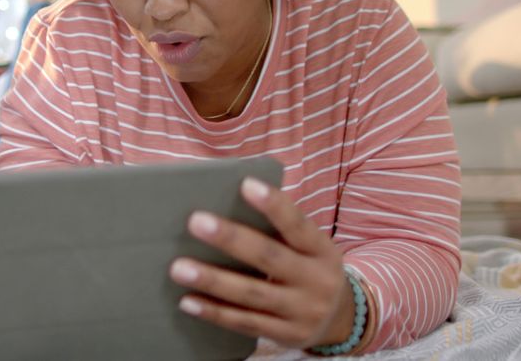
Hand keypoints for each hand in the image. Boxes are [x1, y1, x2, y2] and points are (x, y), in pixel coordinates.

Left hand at [168, 177, 356, 349]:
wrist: (342, 319)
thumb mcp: (310, 248)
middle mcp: (315, 280)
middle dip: (231, 239)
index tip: (246, 185)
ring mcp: (301, 311)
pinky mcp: (285, 335)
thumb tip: (228, 200)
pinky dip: (214, 312)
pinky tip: (188, 301)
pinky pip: (245, 323)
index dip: (274, 205)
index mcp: (321, 250)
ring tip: (179, 267)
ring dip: (213, 280)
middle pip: (270, 257)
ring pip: (252, 293)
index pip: (298, 225)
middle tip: (195, 221)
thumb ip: (280, 229)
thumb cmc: (310, 268)